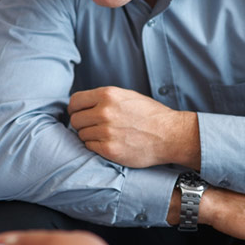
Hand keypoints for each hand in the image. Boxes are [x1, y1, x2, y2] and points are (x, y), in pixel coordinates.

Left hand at [68, 86, 199, 168]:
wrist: (170, 135)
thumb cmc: (150, 115)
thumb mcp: (127, 96)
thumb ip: (104, 98)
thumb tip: (83, 105)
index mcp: (108, 95)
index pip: (75, 101)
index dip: (74, 109)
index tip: (78, 114)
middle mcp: (105, 112)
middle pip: (76, 120)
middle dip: (81, 124)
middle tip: (93, 127)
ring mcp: (106, 131)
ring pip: (81, 135)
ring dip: (89, 136)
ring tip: (105, 136)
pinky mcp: (109, 149)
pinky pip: (89, 147)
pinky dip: (96, 146)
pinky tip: (108, 144)